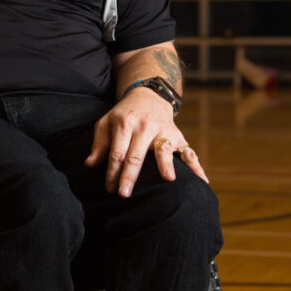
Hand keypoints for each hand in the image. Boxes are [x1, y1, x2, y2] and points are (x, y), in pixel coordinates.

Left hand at [85, 88, 208, 196]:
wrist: (149, 96)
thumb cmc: (123, 115)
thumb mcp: (106, 123)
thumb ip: (99, 144)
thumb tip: (89, 164)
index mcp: (125, 123)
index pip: (117, 152)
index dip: (112, 171)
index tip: (109, 188)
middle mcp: (145, 126)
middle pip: (136, 155)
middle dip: (130, 176)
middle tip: (124, 195)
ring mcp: (163, 131)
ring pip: (163, 150)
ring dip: (166, 165)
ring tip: (169, 179)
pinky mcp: (178, 136)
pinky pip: (188, 152)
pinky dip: (196, 166)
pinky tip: (202, 181)